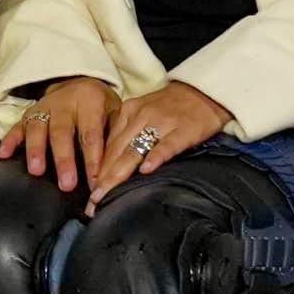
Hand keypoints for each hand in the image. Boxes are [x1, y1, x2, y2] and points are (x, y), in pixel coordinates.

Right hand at [0, 77, 118, 188]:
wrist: (79, 83)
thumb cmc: (101, 107)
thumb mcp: (115, 113)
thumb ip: (114, 137)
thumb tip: (115, 168)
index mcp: (90, 101)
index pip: (91, 133)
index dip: (93, 159)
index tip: (95, 182)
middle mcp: (64, 103)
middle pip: (62, 132)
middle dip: (63, 159)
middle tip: (67, 184)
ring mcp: (44, 107)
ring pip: (38, 128)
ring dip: (36, 150)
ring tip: (36, 171)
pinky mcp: (28, 113)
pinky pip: (17, 125)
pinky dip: (9, 140)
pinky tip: (3, 155)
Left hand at [90, 83, 235, 207]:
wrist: (205, 91)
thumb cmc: (173, 107)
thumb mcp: (144, 113)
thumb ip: (128, 134)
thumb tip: (110, 167)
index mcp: (129, 111)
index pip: (108, 145)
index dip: (97, 171)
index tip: (88, 194)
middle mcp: (141, 115)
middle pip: (117, 151)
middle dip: (103, 179)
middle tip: (92, 203)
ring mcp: (162, 122)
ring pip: (134, 150)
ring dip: (118, 174)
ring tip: (107, 194)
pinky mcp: (184, 129)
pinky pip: (167, 145)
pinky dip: (156, 157)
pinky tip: (146, 171)